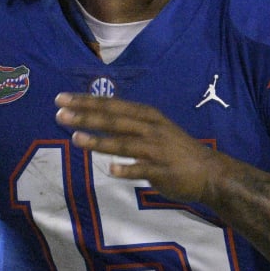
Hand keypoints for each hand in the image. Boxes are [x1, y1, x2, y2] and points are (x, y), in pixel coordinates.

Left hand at [54, 93, 227, 203]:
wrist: (209, 172)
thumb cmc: (176, 149)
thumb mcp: (155, 128)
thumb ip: (128, 124)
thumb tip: (97, 119)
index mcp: (147, 116)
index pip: (111, 105)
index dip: (86, 101)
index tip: (61, 98)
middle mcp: (150, 129)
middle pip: (113, 120)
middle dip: (86, 116)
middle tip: (59, 113)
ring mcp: (156, 150)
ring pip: (123, 143)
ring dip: (99, 141)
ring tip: (76, 139)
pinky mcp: (162, 171)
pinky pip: (141, 170)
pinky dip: (127, 168)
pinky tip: (110, 169)